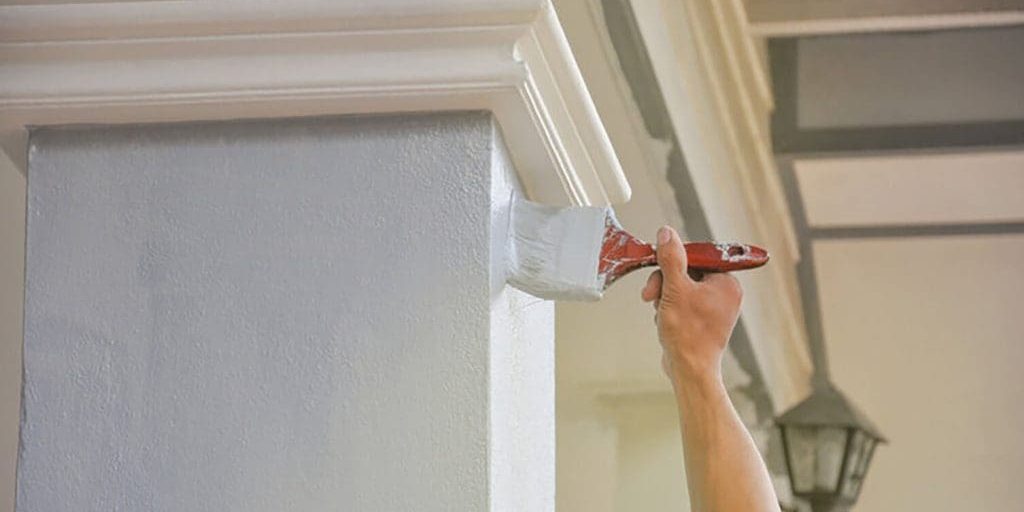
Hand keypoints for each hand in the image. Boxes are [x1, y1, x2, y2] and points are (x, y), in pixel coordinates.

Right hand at [641, 226, 742, 384]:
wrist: (689, 370)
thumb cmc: (688, 334)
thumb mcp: (675, 289)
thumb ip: (671, 259)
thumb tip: (667, 234)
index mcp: (727, 283)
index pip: (697, 256)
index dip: (674, 261)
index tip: (657, 264)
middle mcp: (725, 294)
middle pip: (686, 272)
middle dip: (665, 283)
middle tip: (651, 294)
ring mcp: (714, 308)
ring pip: (680, 287)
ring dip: (664, 296)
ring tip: (660, 312)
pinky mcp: (703, 320)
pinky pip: (682, 302)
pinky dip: (668, 308)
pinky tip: (664, 320)